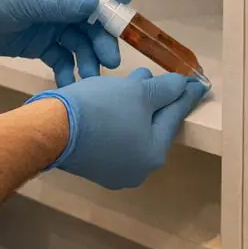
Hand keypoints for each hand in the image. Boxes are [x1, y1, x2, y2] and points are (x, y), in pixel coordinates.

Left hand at [0, 0, 132, 86]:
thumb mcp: (25, 1)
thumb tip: (96, 3)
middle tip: (110, 61)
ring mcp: (47, 23)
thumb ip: (61, 6)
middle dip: (102, 39)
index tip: (128, 6)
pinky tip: (72, 85)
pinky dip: (67, 70)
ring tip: (93, 78)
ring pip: (77, 41)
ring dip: (87, 58)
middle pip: (89, 19)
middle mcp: (56, 1)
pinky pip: (60, 57)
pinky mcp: (37, 44)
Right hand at [27, 68, 207, 189]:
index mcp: (153, 154)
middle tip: (155, 77)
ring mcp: (112, 170)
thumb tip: (182, 86)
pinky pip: (113, 138)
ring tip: (131, 82)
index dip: (184, 95)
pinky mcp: (91, 165)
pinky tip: (112, 100)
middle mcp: (137, 169)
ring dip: (134, 106)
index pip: (174, 117)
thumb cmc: (102, 109)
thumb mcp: (137, 92)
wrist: (51, 129)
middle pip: (152, 126)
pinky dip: (117, 118)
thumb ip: (165, 90)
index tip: (196, 83)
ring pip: (131, 131)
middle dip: (155, 99)